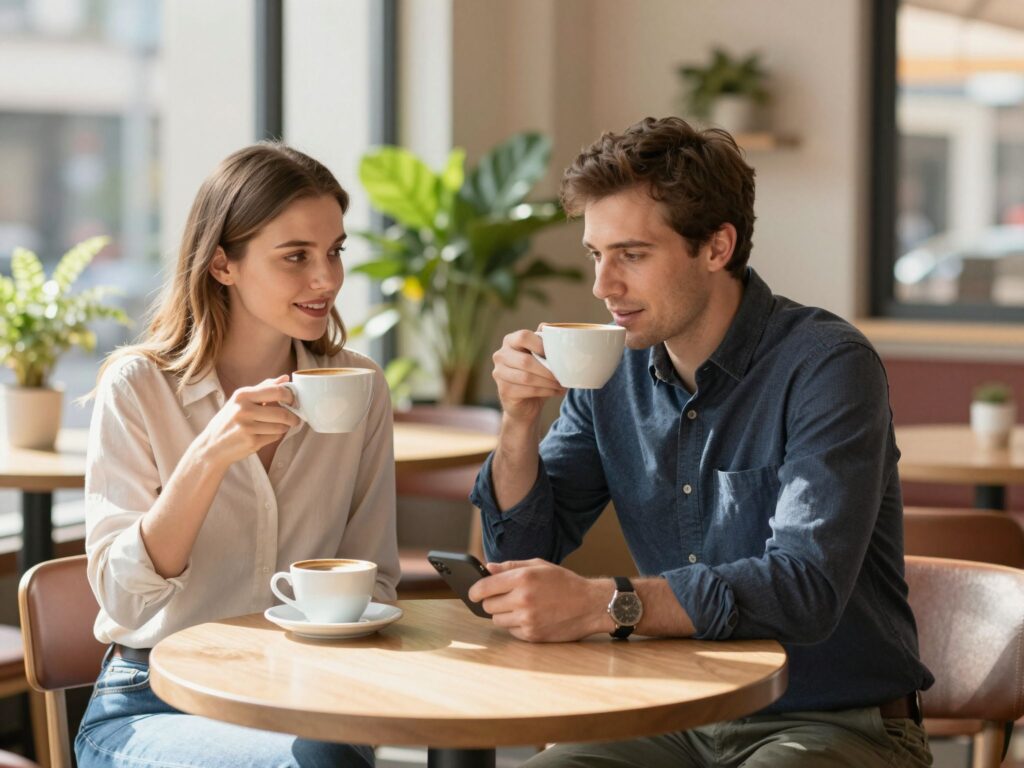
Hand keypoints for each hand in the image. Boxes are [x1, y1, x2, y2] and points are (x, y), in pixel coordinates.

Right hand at [195, 375, 299, 467]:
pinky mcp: (252, 442)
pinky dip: (276, 435)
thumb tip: (285, 378)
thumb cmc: (229, 420)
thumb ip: (264, 388)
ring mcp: (247, 427)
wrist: (212, 446)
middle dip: (293, 416)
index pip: (276, 391)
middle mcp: (243, 410)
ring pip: (281, 426)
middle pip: (282, 412)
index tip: (294, 400)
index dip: (290, 396)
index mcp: (242, 395)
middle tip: (296, 417)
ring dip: (285, 426)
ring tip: (280, 425)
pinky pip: (275, 437)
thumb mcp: (241, 400)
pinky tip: (268, 433)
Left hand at [468, 558, 613, 641]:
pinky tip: (531, 616)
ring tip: (521, 607)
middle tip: (505, 597)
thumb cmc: (565, 582)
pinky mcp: (532, 635)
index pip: (484, 587)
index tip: (473, 592)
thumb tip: (486, 568)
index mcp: (523, 578)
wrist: (590, 605)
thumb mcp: (539, 565)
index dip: (474, 590)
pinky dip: (516, 625)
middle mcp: (523, 599)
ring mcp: (527, 619)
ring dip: (503, 614)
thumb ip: (511, 566)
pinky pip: (511, 630)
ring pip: (497, 620)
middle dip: (493, 601)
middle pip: (488, 605)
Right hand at [491, 327, 565, 424]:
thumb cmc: (535, 373)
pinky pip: (528, 390)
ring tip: (561, 384)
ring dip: (548, 382)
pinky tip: (555, 392)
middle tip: (563, 375)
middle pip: (526, 361)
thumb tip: (547, 326)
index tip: (556, 355)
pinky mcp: (504, 390)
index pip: (524, 336)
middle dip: (548, 369)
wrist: (525, 402)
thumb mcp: (540, 355)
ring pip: (527, 377)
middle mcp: (501, 355)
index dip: (541, 345)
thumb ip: (543, 340)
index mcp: (510, 341)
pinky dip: (545, 391)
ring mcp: (499, 373)